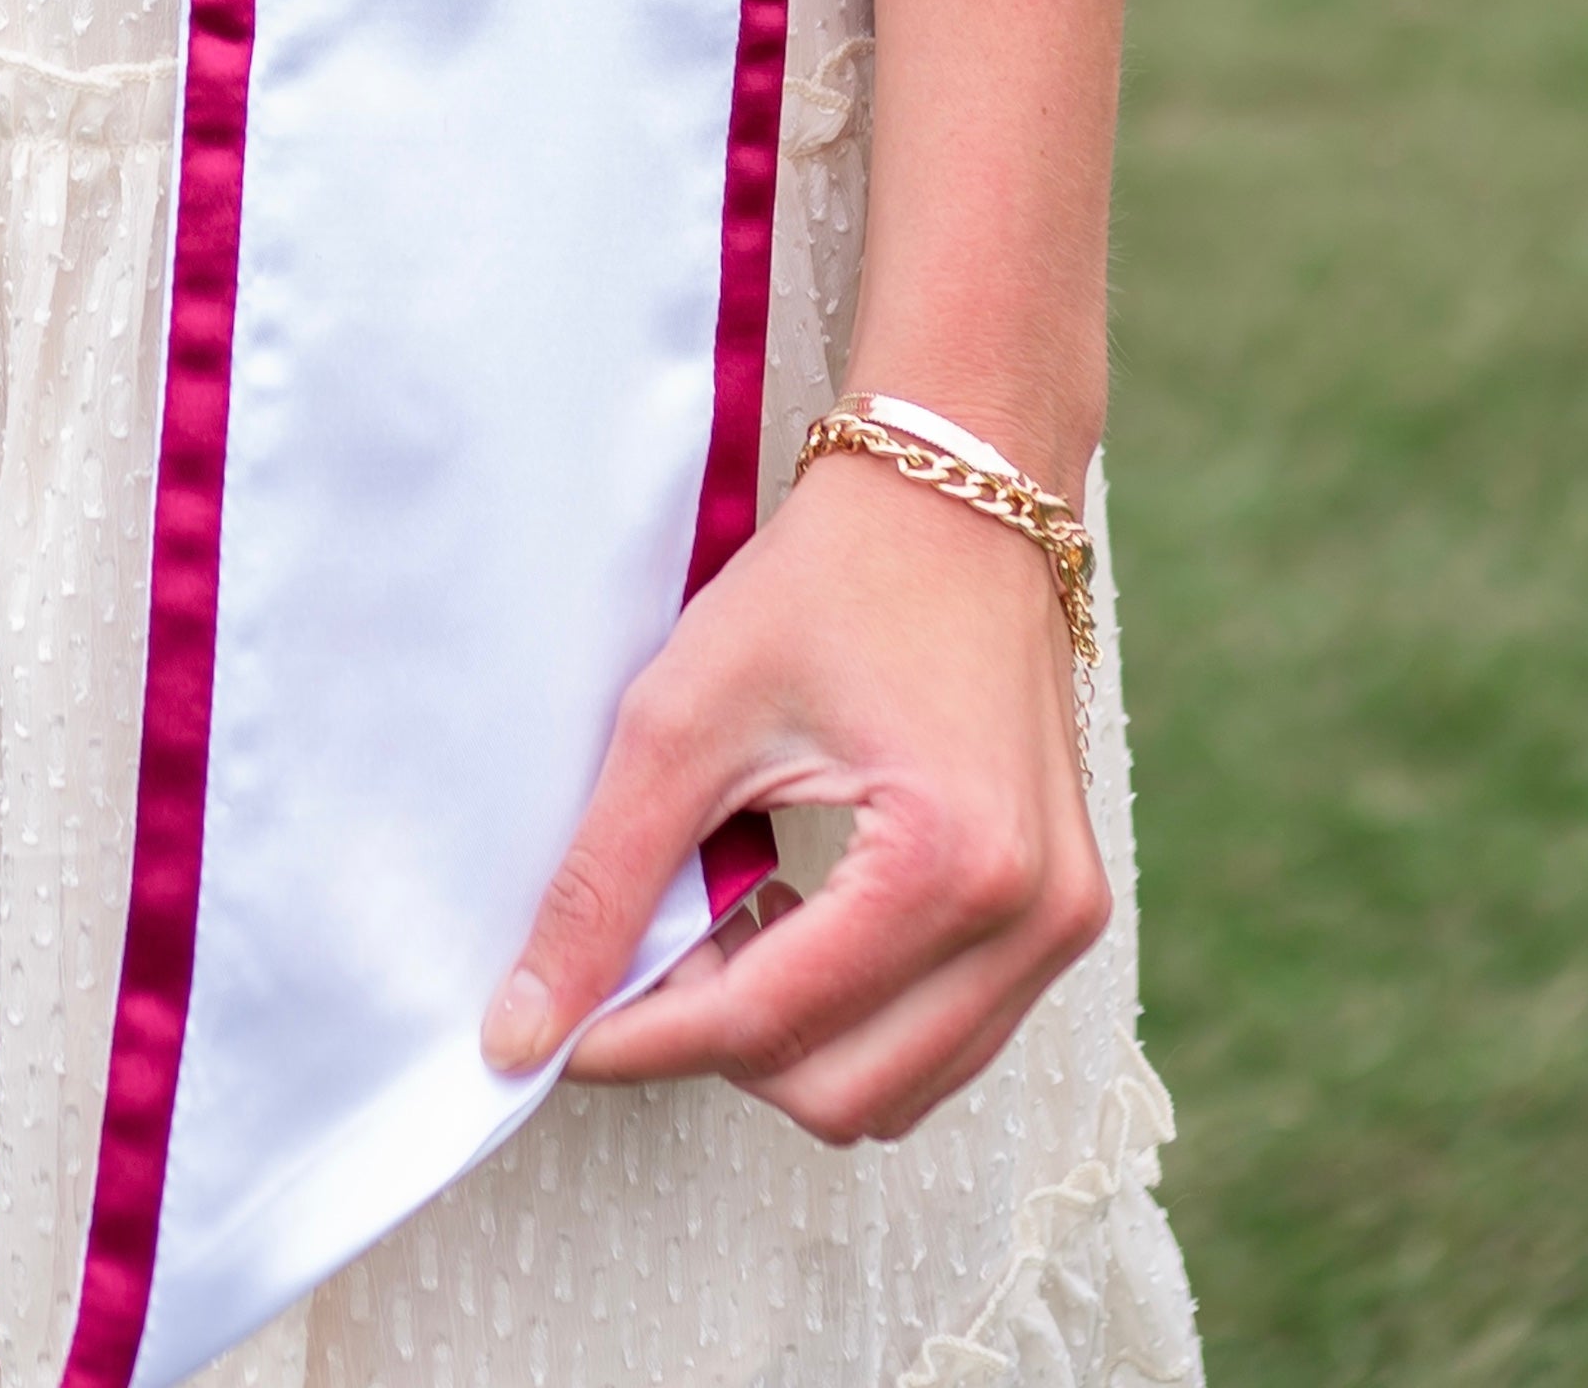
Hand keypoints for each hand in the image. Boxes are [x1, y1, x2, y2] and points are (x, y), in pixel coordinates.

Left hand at [479, 444, 1105, 1142]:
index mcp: (952, 862)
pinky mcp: (1063, 915)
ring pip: (899, 1088)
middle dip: (720, 1046)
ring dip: (789, 1042)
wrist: (952, 496)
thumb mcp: (684, 713)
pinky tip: (789, 921)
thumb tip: (523, 1027)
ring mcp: (1064, 924)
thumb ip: (602, 880)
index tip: (554, 1027)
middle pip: (844, 1093)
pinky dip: (852, 1016)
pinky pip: (946, 1038)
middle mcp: (1034, 916)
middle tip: (647, 953)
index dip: (642, 1039)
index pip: (771, 1026)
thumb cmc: (824, 581)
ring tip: (719, 925)